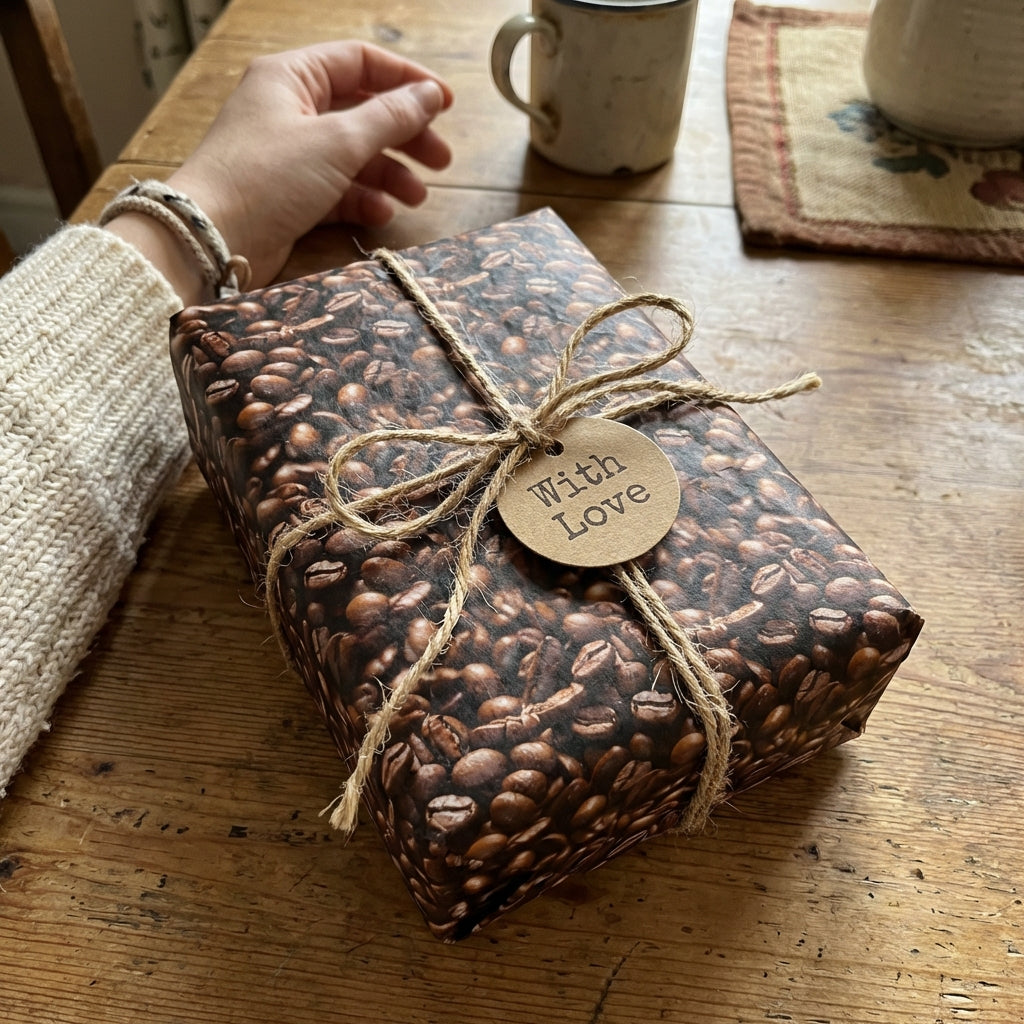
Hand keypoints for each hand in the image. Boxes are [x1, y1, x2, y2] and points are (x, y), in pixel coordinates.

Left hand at [149, 41, 452, 291]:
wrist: (212, 237)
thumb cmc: (266, 177)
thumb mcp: (337, 141)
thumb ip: (389, 118)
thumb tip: (429, 97)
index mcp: (293, 77)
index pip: (361, 62)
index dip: (407, 82)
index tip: (446, 105)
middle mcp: (289, 109)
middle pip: (362, 112)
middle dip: (405, 137)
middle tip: (441, 161)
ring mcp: (289, 155)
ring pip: (353, 155)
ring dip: (389, 174)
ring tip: (418, 197)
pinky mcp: (289, 195)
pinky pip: (337, 189)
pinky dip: (362, 200)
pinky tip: (383, 213)